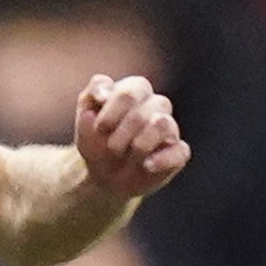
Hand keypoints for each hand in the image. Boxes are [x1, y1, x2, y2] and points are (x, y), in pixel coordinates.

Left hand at [74, 75, 188, 202]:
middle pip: (150, 105)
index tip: (100, 128)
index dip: (115, 108)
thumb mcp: (84, 119)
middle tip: (112, 147)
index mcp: (135, 92)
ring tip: (128, 154)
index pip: (134, 89)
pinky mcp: (177, 154)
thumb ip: (90, 98)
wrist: (103, 177)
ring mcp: (169, 130)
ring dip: (142, 142)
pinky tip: (146, 166)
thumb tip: (102, 94)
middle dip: (125, 129)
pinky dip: (163, 159)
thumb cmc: (96, 142)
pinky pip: (181, 151)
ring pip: (164, 124)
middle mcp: (156, 106)